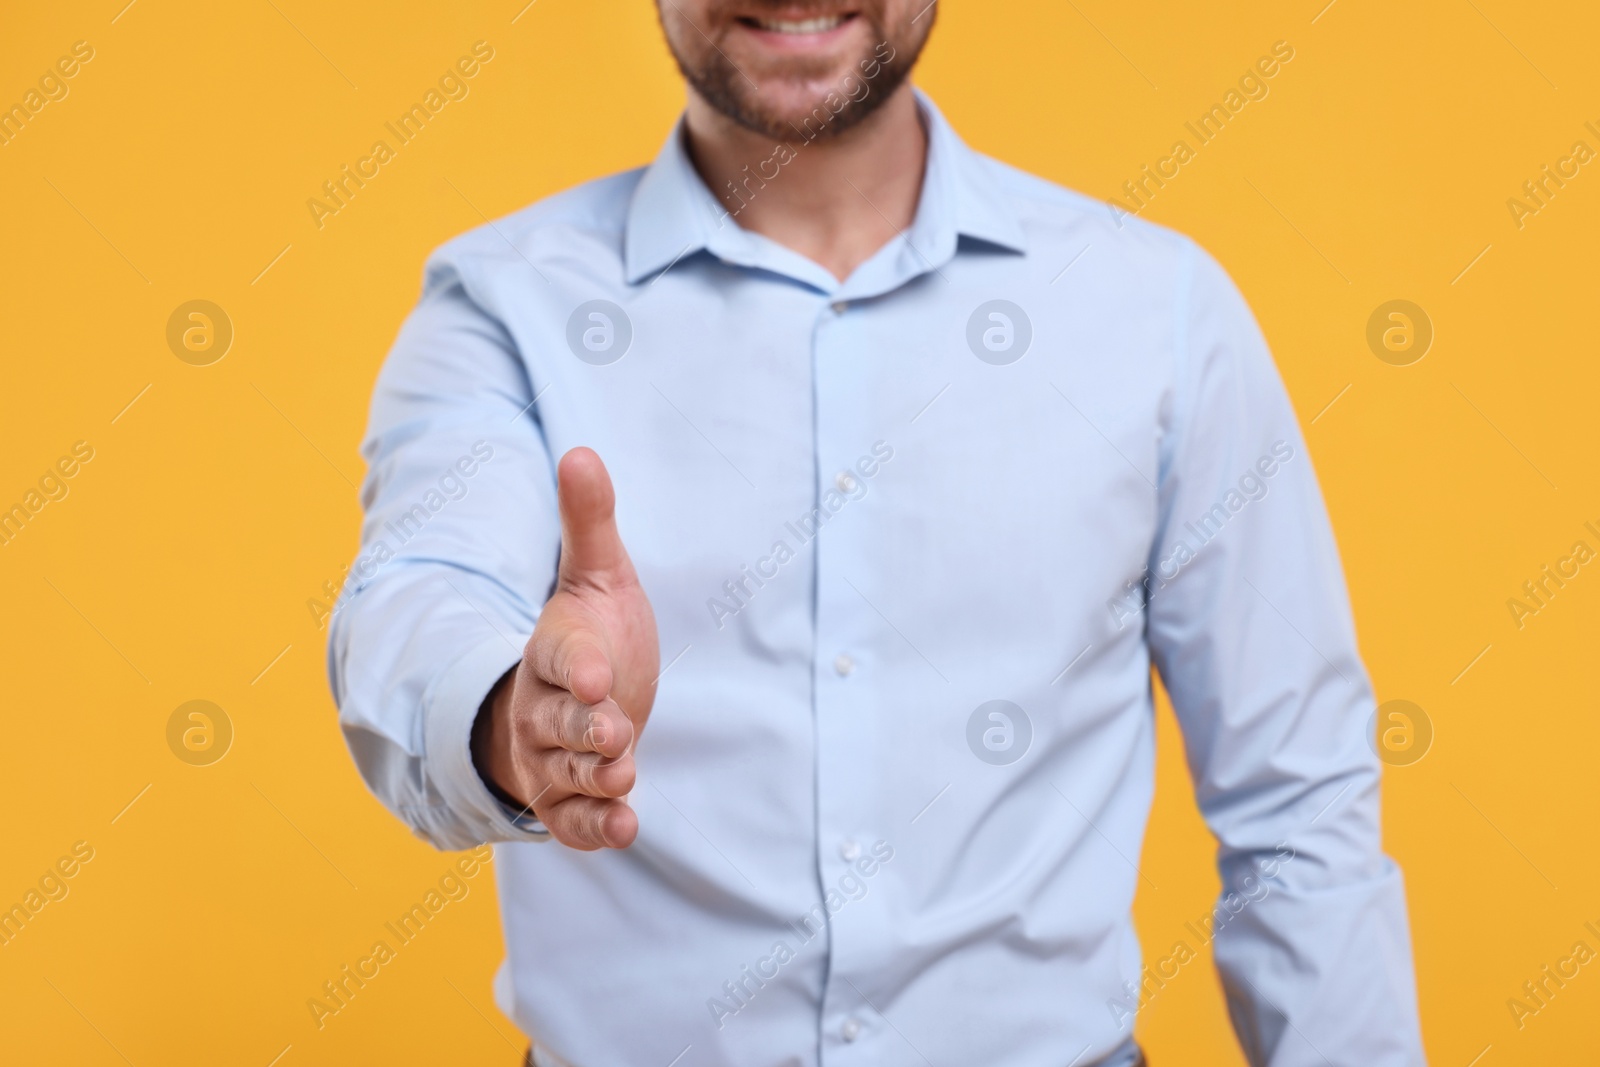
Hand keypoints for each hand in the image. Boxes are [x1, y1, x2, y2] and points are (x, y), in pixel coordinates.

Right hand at [471, 447, 659, 848]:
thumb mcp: (598, 574)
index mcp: (555, 650)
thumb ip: (588, 522)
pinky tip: (627, 827)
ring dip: (595, 777)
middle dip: (584, 729)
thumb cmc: (591, 631)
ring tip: (624, 772)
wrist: (575, 698)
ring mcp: (552, 757)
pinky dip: (597, 827)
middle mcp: (544, 707)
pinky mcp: (568, 799)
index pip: (562, 657)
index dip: (578, 666)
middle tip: (616, 734)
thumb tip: (580, 453)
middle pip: (558, 721)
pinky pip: (575, 820)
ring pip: (566, 772)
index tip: (599, 675)